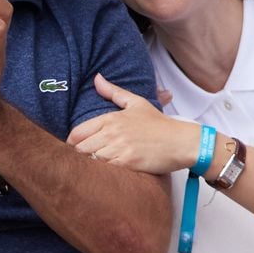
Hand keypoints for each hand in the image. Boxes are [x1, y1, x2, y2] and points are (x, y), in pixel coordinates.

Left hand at [67, 73, 198, 173]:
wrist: (181, 142)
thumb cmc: (159, 125)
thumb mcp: (136, 103)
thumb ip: (114, 92)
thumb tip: (97, 78)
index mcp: (111, 118)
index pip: (76, 133)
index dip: (72, 144)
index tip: (77, 149)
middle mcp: (112, 132)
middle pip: (79, 149)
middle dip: (79, 156)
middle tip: (85, 160)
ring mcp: (119, 148)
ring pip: (90, 160)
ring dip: (90, 165)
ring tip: (95, 168)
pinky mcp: (128, 163)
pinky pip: (104, 170)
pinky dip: (102, 173)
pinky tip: (108, 173)